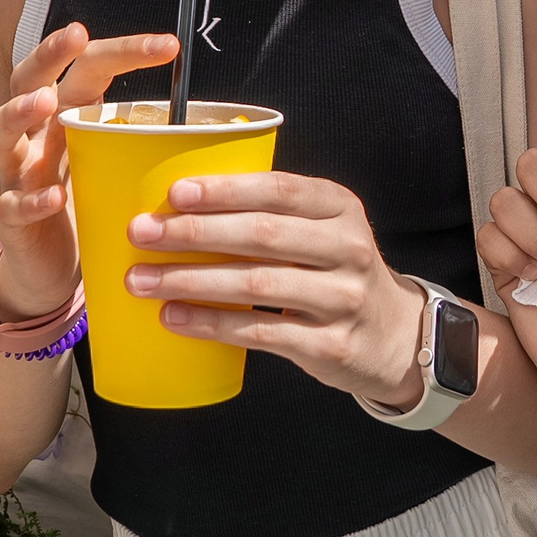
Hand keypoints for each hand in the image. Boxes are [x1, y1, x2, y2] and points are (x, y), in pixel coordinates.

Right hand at [0, 25, 176, 317]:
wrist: (52, 267)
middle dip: (49, 53)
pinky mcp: (10, 218)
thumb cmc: (88, 205)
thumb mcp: (117, 166)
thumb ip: (149, 145)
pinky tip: (55, 196)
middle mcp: (35, 135)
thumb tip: (222, 132)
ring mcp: (16, 174)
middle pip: (27, 81)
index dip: (123, 51)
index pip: (86, 68)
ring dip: (18, 112)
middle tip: (77, 34)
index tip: (169, 45)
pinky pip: (12, 203)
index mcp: (66, 115)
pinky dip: (32, 199)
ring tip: (46, 102)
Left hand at [125, 172, 430, 409]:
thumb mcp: (323, 230)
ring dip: (191, 280)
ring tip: (142, 280)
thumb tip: (178, 208)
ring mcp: (343, 299)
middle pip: (262, 235)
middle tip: (141, 233)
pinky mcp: (330, 345)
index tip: (174, 193)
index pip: (278, 190)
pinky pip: (260, 332)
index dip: (225, 190)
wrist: (395, 336)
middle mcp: (348, 248)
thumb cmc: (335, 272)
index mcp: (340, 207)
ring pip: (256, 285)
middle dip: (195, 233)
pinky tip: (174, 317)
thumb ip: (272, 215)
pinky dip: (211, 324)